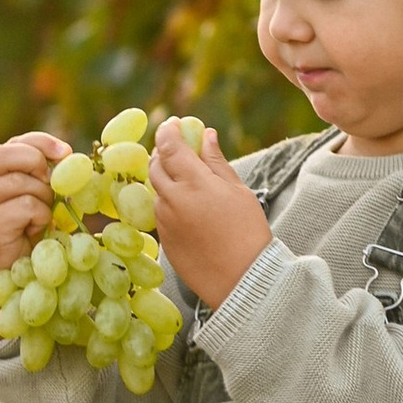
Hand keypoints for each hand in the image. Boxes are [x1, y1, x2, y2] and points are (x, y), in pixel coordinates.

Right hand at [0, 132, 70, 282]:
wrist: (8, 271)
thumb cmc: (24, 229)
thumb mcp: (33, 194)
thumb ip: (42, 173)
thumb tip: (67, 156)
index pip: (14, 143)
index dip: (41, 142)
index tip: (65, 152)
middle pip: (16, 156)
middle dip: (41, 168)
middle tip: (49, 189)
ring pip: (24, 183)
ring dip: (42, 201)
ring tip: (35, 219)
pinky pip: (26, 207)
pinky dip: (39, 219)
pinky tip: (30, 231)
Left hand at [148, 120, 270, 311]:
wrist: (241, 279)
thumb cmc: (248, 231)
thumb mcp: (238, 191)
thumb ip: (216, 161)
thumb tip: (206, 135)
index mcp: (193, 183)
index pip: (168, 146)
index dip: (167, 131)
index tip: (173, 124)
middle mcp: (172, 200)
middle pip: (155, 165)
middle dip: (163, 153)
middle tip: (178, 150)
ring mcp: (164, 221)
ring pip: (155, 190)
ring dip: (165, 179)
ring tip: (187, 181)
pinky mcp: (163, 239)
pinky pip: (158, 212)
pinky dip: (167, 202)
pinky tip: (188, 208)